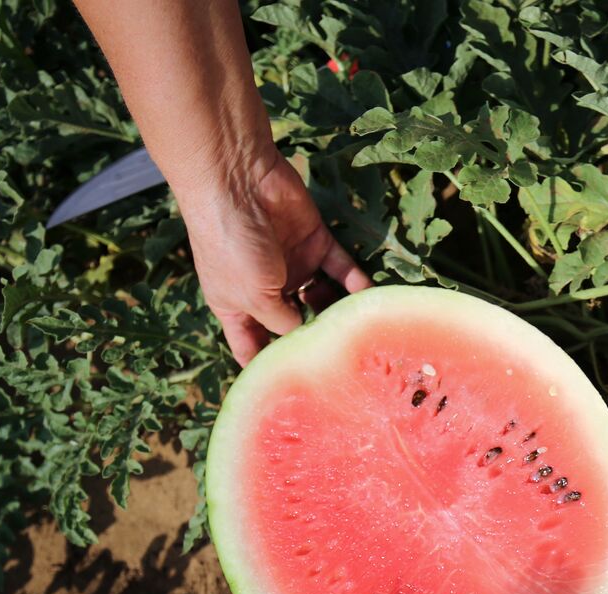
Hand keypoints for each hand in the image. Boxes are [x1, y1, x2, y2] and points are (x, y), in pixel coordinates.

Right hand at [180, 148, 370, 365]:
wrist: (237, 180)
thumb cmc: (232, 245)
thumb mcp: (254, 296)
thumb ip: (283, 324)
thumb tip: (309, 345)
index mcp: (237, 306)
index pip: (251, 347)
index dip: (267, 371)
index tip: (290, 399)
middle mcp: (266, 289)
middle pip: (294, 326)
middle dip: (314, 345)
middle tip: (343, 370)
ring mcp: (292, 264)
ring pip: (324, 298)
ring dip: (340, 314)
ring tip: (361, 336)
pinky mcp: (315, 241)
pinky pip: (342, 269)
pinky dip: (358, 284)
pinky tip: (375, 303)